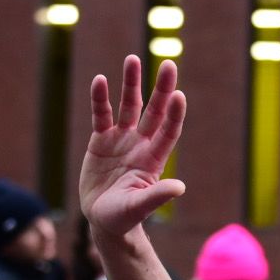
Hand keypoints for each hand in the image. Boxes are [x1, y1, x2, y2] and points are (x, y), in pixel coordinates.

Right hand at [79, 56, 187, 243]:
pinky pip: (101, 115)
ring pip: (128, 106)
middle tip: (169, 64)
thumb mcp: (139, 207)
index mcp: (154, 160)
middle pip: (154, 111)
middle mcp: (141, 144)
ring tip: (132, 59)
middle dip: (161, 88)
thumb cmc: (124, 217)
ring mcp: (121, 140)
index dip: (175, 114)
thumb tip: (180, 188)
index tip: (180, 95)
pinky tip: (100, 80)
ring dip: (131, 83)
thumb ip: (156, 196)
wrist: (103, 220)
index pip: (169, 131)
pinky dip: (100, 98)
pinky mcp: (100, 140)